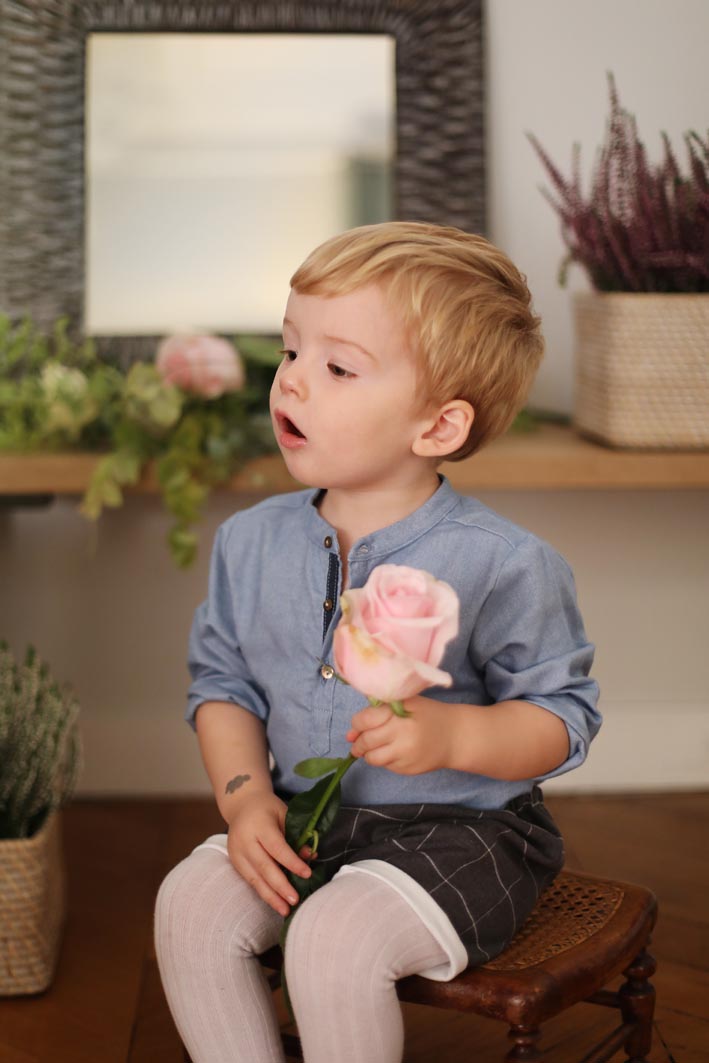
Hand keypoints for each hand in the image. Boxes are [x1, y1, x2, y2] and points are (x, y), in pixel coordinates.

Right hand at [226, 790, 311, 916]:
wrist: (242, 804)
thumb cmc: (268, 809)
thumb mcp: (284, 815)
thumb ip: (296, 835)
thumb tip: (310, 857)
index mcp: (259, 825)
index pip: (277, 847)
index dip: (292, 862)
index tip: (307, 874)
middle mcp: (245, 840)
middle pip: (264, 866)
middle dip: (280, 886)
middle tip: (295, 900)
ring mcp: (236, 852)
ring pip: (254, 878)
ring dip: (271, 896)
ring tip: (285, 910)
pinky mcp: (234, 862)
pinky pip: (250, 880)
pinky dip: (263, 892)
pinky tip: (275, 902)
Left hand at [346, 695, 454, 774]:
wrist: (455, 737)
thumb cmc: (428, 715)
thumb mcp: (407, 702)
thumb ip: (378, 710)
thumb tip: (350, 734)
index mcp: (400, 713)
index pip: (365, 720)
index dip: (358, 723)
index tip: (359, 724)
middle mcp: (402, 735)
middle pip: (366, 741)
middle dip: (358, 741)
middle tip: (358, 739)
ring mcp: (405, 755)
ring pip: (372, 758)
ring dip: (367, 753)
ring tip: (374, 746)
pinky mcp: (408, 769)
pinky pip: (386, 766)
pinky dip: (384, 759)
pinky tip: (393, 751)